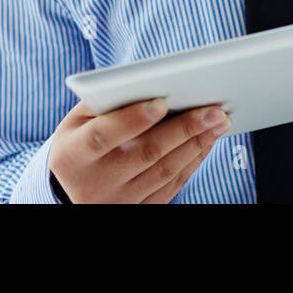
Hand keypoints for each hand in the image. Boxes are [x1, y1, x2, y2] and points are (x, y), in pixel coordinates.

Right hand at [47, 97, 231, 202]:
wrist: (72, 189)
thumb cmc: (79, 141)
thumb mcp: (77, 121)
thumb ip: (105, 101)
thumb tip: (148, 81)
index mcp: (72, 155)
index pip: (104, 135)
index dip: (133, 119)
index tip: (162, 102)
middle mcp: (94, 183)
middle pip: (145, 154)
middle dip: (184, 129)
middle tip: (214, 109)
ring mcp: (117, 201)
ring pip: (164, 172)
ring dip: (197, 144)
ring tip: (220, 121)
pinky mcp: (136, 211)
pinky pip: (171, 186)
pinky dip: (192, 162)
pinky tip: (207, 140)